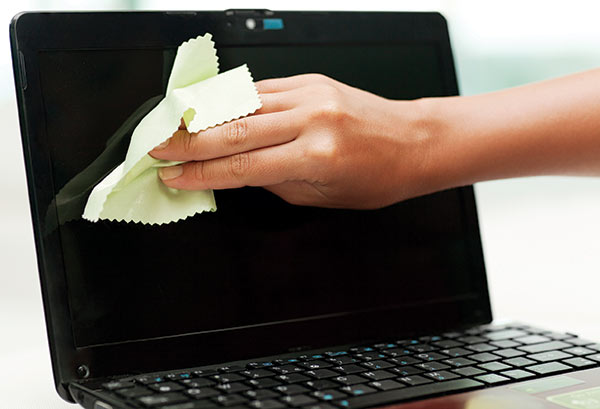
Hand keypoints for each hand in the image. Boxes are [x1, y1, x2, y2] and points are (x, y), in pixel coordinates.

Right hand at [149, 74, 435, 208]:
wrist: (413, 142)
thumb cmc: (377, 177)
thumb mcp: (321, 195)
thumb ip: (274, 181)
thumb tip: (233, 171)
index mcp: (316, 156)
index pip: (241, 167)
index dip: (200, 173)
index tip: (172, 175)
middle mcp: (311, 119)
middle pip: (232, 131)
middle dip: (187, 142)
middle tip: (156, 147)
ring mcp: (311, 94)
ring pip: (241, 103)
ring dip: (202, 117)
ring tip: (172, 127)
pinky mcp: (311, 81)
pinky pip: (261, 89)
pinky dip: (232, 100)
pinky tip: (211, 108)